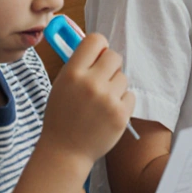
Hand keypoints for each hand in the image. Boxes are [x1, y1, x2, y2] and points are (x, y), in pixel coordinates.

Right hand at [40, 33, 135, 165]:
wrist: (65, 152)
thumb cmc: (62, 117)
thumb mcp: (61, 85)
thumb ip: (79, 65)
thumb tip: (99, 45)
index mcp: (72, 73)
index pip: (95, 40)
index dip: (99, 46)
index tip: (98, 55)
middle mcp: (91, 83)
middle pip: (114, 56)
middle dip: (110, 66)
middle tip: (102, 79)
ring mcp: (107, 99)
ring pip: (123, 77)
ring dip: (115, 87)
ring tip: (100, 102)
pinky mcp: (121, 114)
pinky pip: (130, 95)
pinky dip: (122, 103)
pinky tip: (107, 113)